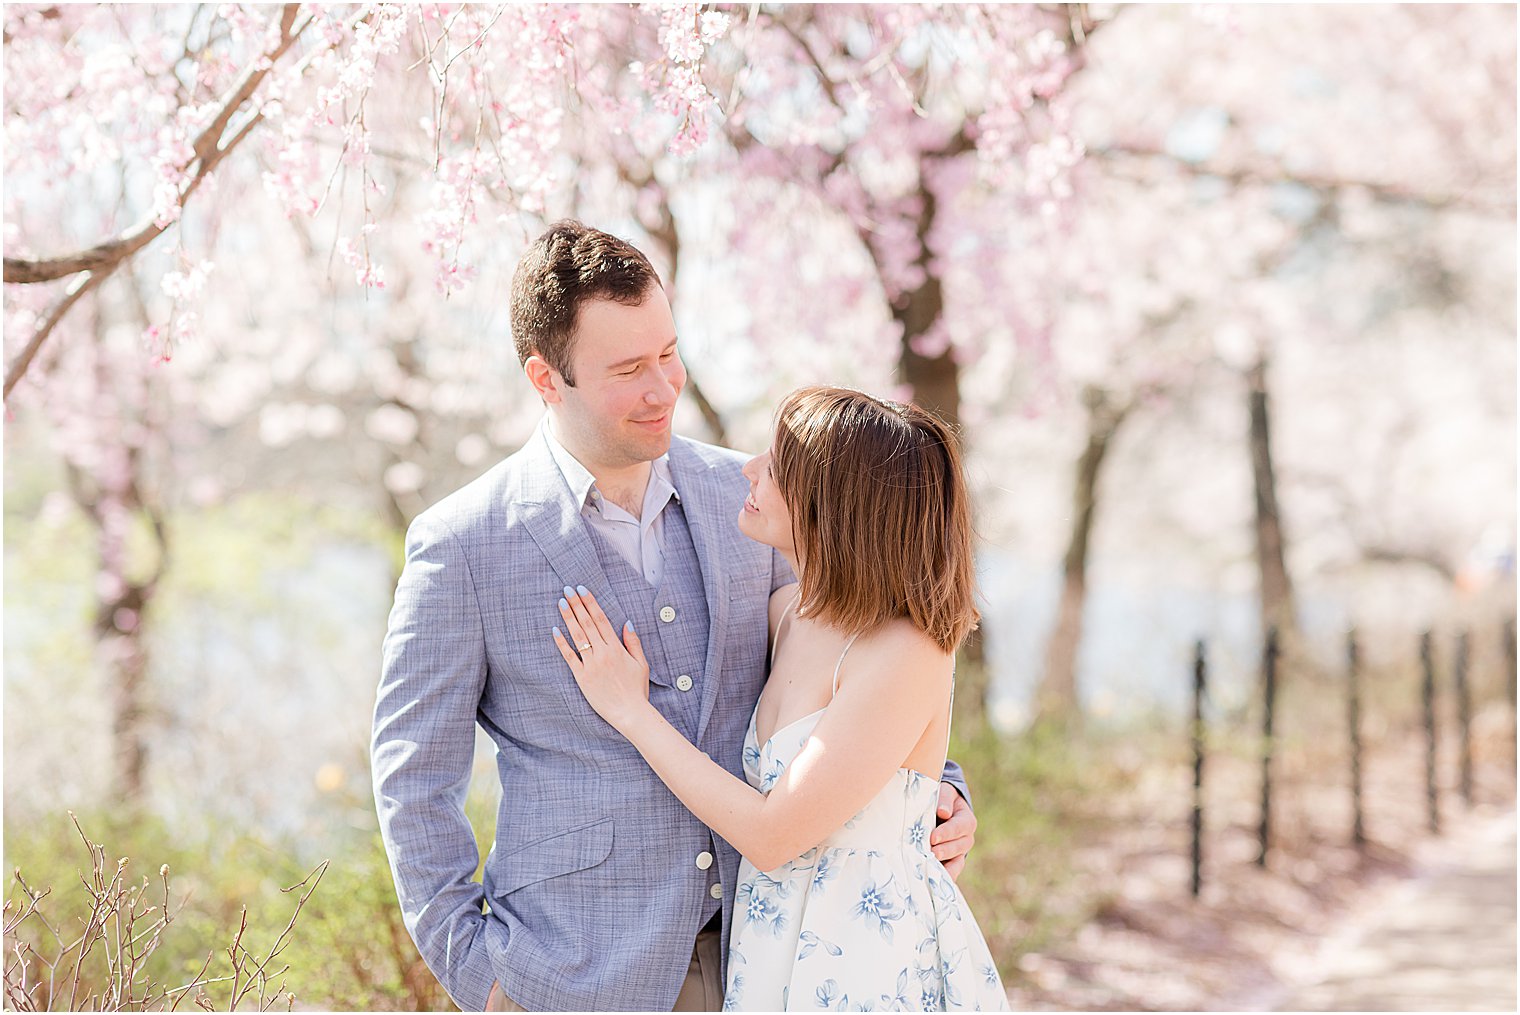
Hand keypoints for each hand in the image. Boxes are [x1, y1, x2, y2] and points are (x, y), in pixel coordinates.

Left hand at [551, 585, 651, 729]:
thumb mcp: (641, 663)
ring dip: (568, 618)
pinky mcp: (582, 678)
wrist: (630, 713)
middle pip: (587, 623)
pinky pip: (569, 657)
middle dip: (577, 605)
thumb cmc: (637, 689)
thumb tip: (627, 622)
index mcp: (617, 648)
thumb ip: (633, 642)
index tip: (583, 590)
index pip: (601, 619)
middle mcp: (602, 654)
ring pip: (577, 637)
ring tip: (561, 603)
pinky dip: (561, 643)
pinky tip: (555, 630)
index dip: (591, 603)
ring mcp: (591, 665)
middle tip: (567, 589)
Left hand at [930, 783, 975, 880]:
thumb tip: (943, 812)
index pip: (959, 826)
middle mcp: (966, 838)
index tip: (933, 837)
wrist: (939, 811)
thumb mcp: (944, 793)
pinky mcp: (951, 862)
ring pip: (957, 861)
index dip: (947, 832)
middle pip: (959, 846)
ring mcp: (960, 852)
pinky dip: (944, 877)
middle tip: (931, 853)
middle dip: (945, 850)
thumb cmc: (940, 800)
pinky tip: (933, 880)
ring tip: (930, 866)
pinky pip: (951, 872)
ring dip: (944, 865)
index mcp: (967, 820)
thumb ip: (944, 799)